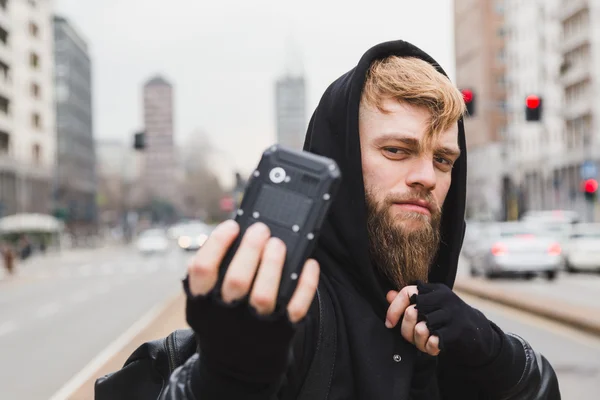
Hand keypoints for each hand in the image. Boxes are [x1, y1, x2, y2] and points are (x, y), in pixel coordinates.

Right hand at [183, 220, 319, 382]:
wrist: (236, 366)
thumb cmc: (221, 320)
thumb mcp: (203, 302)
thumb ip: (210, 274)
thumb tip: (233, 235)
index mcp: (202, 304)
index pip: (203, 270)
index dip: (217, 244)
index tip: (232, 226)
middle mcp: (226, 317)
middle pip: (236, 280)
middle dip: (250, 250)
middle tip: (261, 230)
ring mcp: (255, 326)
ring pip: (264, 295)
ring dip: (273, 264)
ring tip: (277, 243)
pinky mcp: (281, 332)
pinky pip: (297, 306)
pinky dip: (306, 283)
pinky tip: (309, 263)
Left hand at [387, 281, 500, 366]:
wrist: (477, 332)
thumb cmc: (447, 318)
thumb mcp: (430, 306)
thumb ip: (409, 301)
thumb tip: (388, 295)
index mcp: (434, 290)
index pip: (406, 293)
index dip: (393, 309)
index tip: (389, 324)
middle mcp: (444, 298)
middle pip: (411, 312)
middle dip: (406, 330)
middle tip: (412, 337)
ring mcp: (452, 313)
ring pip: (421, 328)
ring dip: (419, 341)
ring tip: (425, 342)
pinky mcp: (458, 330)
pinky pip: (434, 341)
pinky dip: (430, 348)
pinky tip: (434, 347)